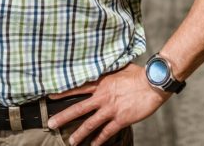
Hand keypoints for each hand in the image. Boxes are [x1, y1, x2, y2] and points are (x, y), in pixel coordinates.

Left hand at [47, 63, 170, 145]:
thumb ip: (109, 70)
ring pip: (90, 124)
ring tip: (70, 141)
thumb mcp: (120, 67)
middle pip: (78, 109)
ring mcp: (111, 109)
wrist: (153, 83)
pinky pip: (107, 132)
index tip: (50, 98)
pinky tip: (94, 144)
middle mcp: (102, 97)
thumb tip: (103, 65)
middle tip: (51, 124)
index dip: (63, 93)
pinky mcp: (121, 119)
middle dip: (63, 117)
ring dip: (79, 133)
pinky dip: (99, 139)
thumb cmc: (139, 74)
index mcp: (101, 83)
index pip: (77, 88)